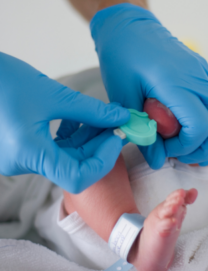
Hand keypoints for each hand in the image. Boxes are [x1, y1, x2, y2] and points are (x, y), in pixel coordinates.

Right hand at [0, 52, 129, 192]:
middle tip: (115, 124)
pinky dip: (71, 137)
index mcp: (28, 153)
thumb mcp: (51, 94)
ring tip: (101, 117)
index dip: (103, 160)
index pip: (77, 178)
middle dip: (99, 146)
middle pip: (74, 166)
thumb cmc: (1, 80)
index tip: (115, 137)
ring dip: (87, 139)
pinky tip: (78, 118)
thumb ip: (90, 110)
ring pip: (65, 157)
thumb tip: (120, 117)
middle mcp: (23, 163)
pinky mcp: (20, 149)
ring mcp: (20, 158)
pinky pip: (53, 150)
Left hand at [90, 4, 207, 167]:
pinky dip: (201, 122)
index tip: (163, 150)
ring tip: (180, 146)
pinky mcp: (200, 74)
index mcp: (177, 82)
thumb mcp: (124, 98)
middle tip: (181, 157)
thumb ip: (142, 131)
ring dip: (206, 137)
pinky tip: (178, 126)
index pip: (201, 125)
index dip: (185, 146)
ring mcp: (202, 74)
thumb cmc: (121, 58)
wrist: (127, 28)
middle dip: (205, 147)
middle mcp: (197, 78)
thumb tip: (157, 162)